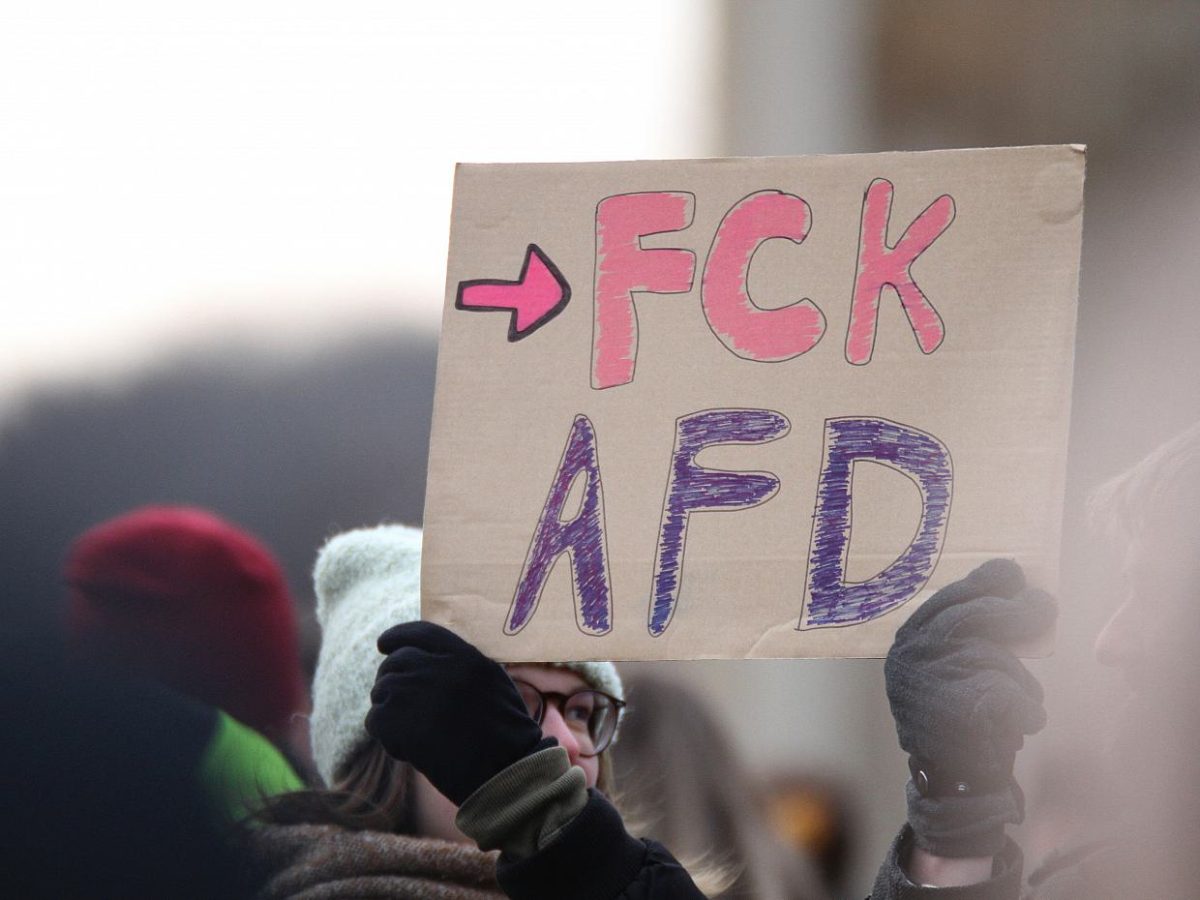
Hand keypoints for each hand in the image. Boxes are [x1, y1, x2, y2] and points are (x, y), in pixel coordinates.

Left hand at [365, 622, 546, 805]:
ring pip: (381, 692)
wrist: (503, 771)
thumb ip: (460, 664)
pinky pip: (375, 720)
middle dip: (392, 683)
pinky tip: (410, 750)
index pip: (419, 632)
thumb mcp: (492, 682)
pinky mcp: (398, 721)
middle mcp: (436, 667)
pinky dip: (387, 737)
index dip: (397, 636)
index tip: (384, 644)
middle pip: (394, 663)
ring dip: (390, 712)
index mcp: (463, 655)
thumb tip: (424, 656)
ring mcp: (414, 692)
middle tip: (405, 709)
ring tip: (416, 734)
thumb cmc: (503, 733)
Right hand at [885, 559, 1055, 856]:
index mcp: (906, 643)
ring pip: (996, 659)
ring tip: (1020, 709)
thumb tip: (1012, 581)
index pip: (946, 598)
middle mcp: (910, 657)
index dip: (982, 582)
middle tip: (1044, 606)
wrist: (951, 788)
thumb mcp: (953, 667)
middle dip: (1016, 610)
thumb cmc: (961, 722)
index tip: (1010, 572)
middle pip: (974, 617)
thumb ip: (969, 631)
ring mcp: (929, 680)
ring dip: (1021, 683)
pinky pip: (1011, 693)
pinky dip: (1027, 710)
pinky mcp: (957, 707)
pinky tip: (1024, 725)